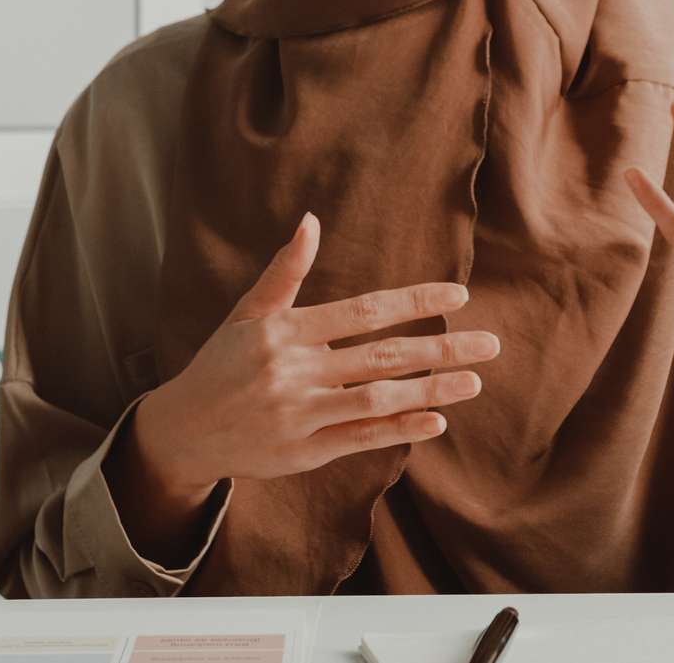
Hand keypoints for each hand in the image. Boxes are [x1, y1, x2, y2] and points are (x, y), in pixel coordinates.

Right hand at [108, 213, 500, 562]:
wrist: (183, 430)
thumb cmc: (221, 364)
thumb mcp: (248, 313)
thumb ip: (285, 271)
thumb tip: (310, 221)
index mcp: (286, 332)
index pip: (362, 312)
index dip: (413, 302)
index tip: (458, 295)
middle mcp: (295, 373)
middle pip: (381, 357)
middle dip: (440, 349)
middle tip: (490, 343)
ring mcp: (301, 415)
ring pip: (377, 401)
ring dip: (430, 391)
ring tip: (473, 382)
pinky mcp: (304, 452)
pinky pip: (360, 440)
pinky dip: (400, 431)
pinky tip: (437, 421)